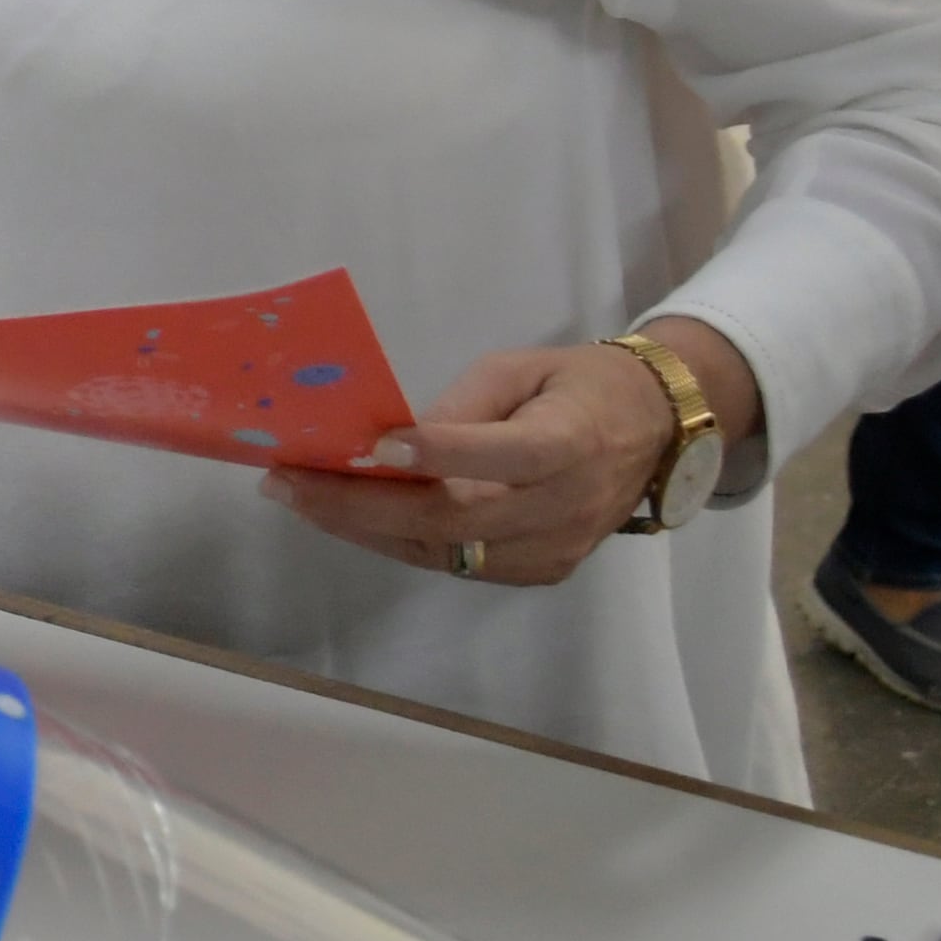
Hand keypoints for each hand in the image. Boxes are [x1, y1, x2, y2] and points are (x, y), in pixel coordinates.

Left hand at [266, 324, 755, 587]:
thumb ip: (460, 408)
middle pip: (455, 521)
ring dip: (364, 528)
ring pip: (445, 552)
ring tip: (298, 497)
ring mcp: (556, 549)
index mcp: (570, 441)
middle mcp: (566, 505)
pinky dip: (398, 542)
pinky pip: (457, 564)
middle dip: (360, 505)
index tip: (372, 445)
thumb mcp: (518, 370)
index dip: (439, 453)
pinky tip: (349, 516)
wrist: (654, 431)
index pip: (503, 456)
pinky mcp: (544, 571)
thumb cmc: (576, 386)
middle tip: (286, 483)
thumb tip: (387, 443)